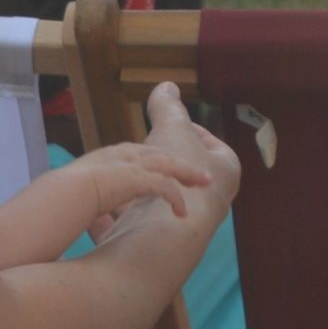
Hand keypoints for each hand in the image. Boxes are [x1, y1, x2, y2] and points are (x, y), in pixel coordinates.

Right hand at [88, 81, 239, 243]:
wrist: (165, 226)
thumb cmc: (181, 170)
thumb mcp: (172, 128)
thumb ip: (168, 108)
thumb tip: (167, 85)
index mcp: (227, 169)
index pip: (213, 145)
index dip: (190, 132)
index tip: (167, 126)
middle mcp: (214, 199)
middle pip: (186, 175)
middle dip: (161, 163)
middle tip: (141, 150)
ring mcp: (188, 224)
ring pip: (159, 203)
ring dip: (137, 193)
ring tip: (118, 177)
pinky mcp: (158, 243)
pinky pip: (134, 228)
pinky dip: (114, 221)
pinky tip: (99, 215)